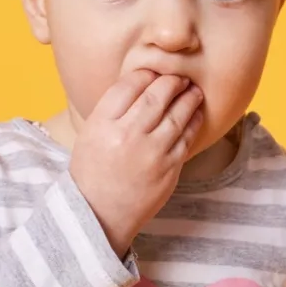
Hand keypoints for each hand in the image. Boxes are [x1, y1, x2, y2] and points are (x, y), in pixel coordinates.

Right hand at [69, 70, 203, 256]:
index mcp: (102, 124)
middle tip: (179, 77)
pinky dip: (194, 121)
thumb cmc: (92, 171)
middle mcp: (127, 136)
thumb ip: (112, 109)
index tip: (153, 72)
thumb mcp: (90, 134)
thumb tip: (142, 82)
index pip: (129, 85)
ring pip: (177, 114)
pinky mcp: (169, 169)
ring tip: (193, 90)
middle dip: (171, 81)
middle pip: (156, 95)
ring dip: (188, 98)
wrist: (99, 214)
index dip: (145, 73)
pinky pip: (187, 137)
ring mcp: (151, 153)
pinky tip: (195, 113)